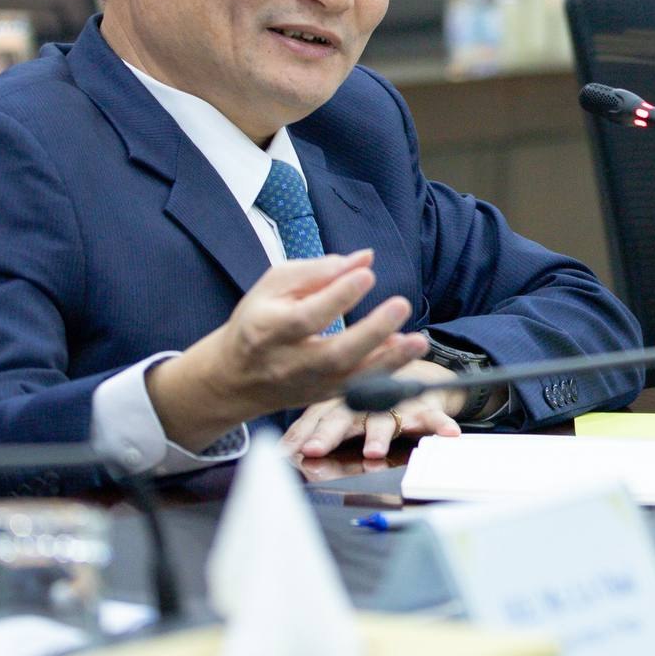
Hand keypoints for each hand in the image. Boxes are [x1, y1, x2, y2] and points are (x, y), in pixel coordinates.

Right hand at [145, 251, 426, 451]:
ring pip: (352, 380)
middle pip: (333, 355)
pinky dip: (386, 373)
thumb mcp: (274, 286)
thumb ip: (318, 271)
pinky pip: (359, 390)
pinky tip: (406, 350)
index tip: (367, 274)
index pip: (306, 316)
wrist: (235, 377)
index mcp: (268, 329)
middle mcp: (289, 363)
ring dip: (390, 361)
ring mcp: (309, 385)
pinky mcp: (324, 397)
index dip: (338, 296)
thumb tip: (365, 258)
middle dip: (371, 332)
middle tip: (401, 305)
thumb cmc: (258, 320)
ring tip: (419, 341)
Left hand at [283, 359, 465, 464]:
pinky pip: (433, 417)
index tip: (288, 451)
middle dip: (329, 434)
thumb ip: (310, 428)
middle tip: (315, 448)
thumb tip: (280, 449)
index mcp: (340, 403)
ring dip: (378, 435)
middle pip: (344, 418)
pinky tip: (448, 434)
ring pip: (385, 420)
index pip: (318, 420)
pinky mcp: (424, 406)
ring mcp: (395, 404)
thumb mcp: (338, 407)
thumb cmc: (369, 393)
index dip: (303, 435)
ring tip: (374, 451)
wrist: (414, 368)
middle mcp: (364, 402)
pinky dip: (441, 425)